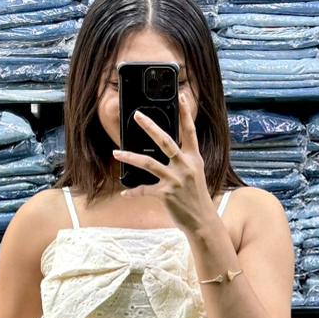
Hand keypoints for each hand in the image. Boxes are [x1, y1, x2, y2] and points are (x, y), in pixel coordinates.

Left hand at [112, 91, 214, 232]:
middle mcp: (185, 166)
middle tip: (137, 115)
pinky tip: (124, 193)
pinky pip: (144, 190)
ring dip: (130, 157)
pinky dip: (133, 191)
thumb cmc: (196, 197)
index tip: (182, 96)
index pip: (190, 131)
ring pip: (148, 163)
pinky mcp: (166, 194)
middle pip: (165, 141)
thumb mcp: (195, 174)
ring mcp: (175, 180)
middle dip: (150, 127)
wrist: (202, 221)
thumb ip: (183, 160)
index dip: (186, 113)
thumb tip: (167, 148)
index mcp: (194, 158)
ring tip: (116, 152)